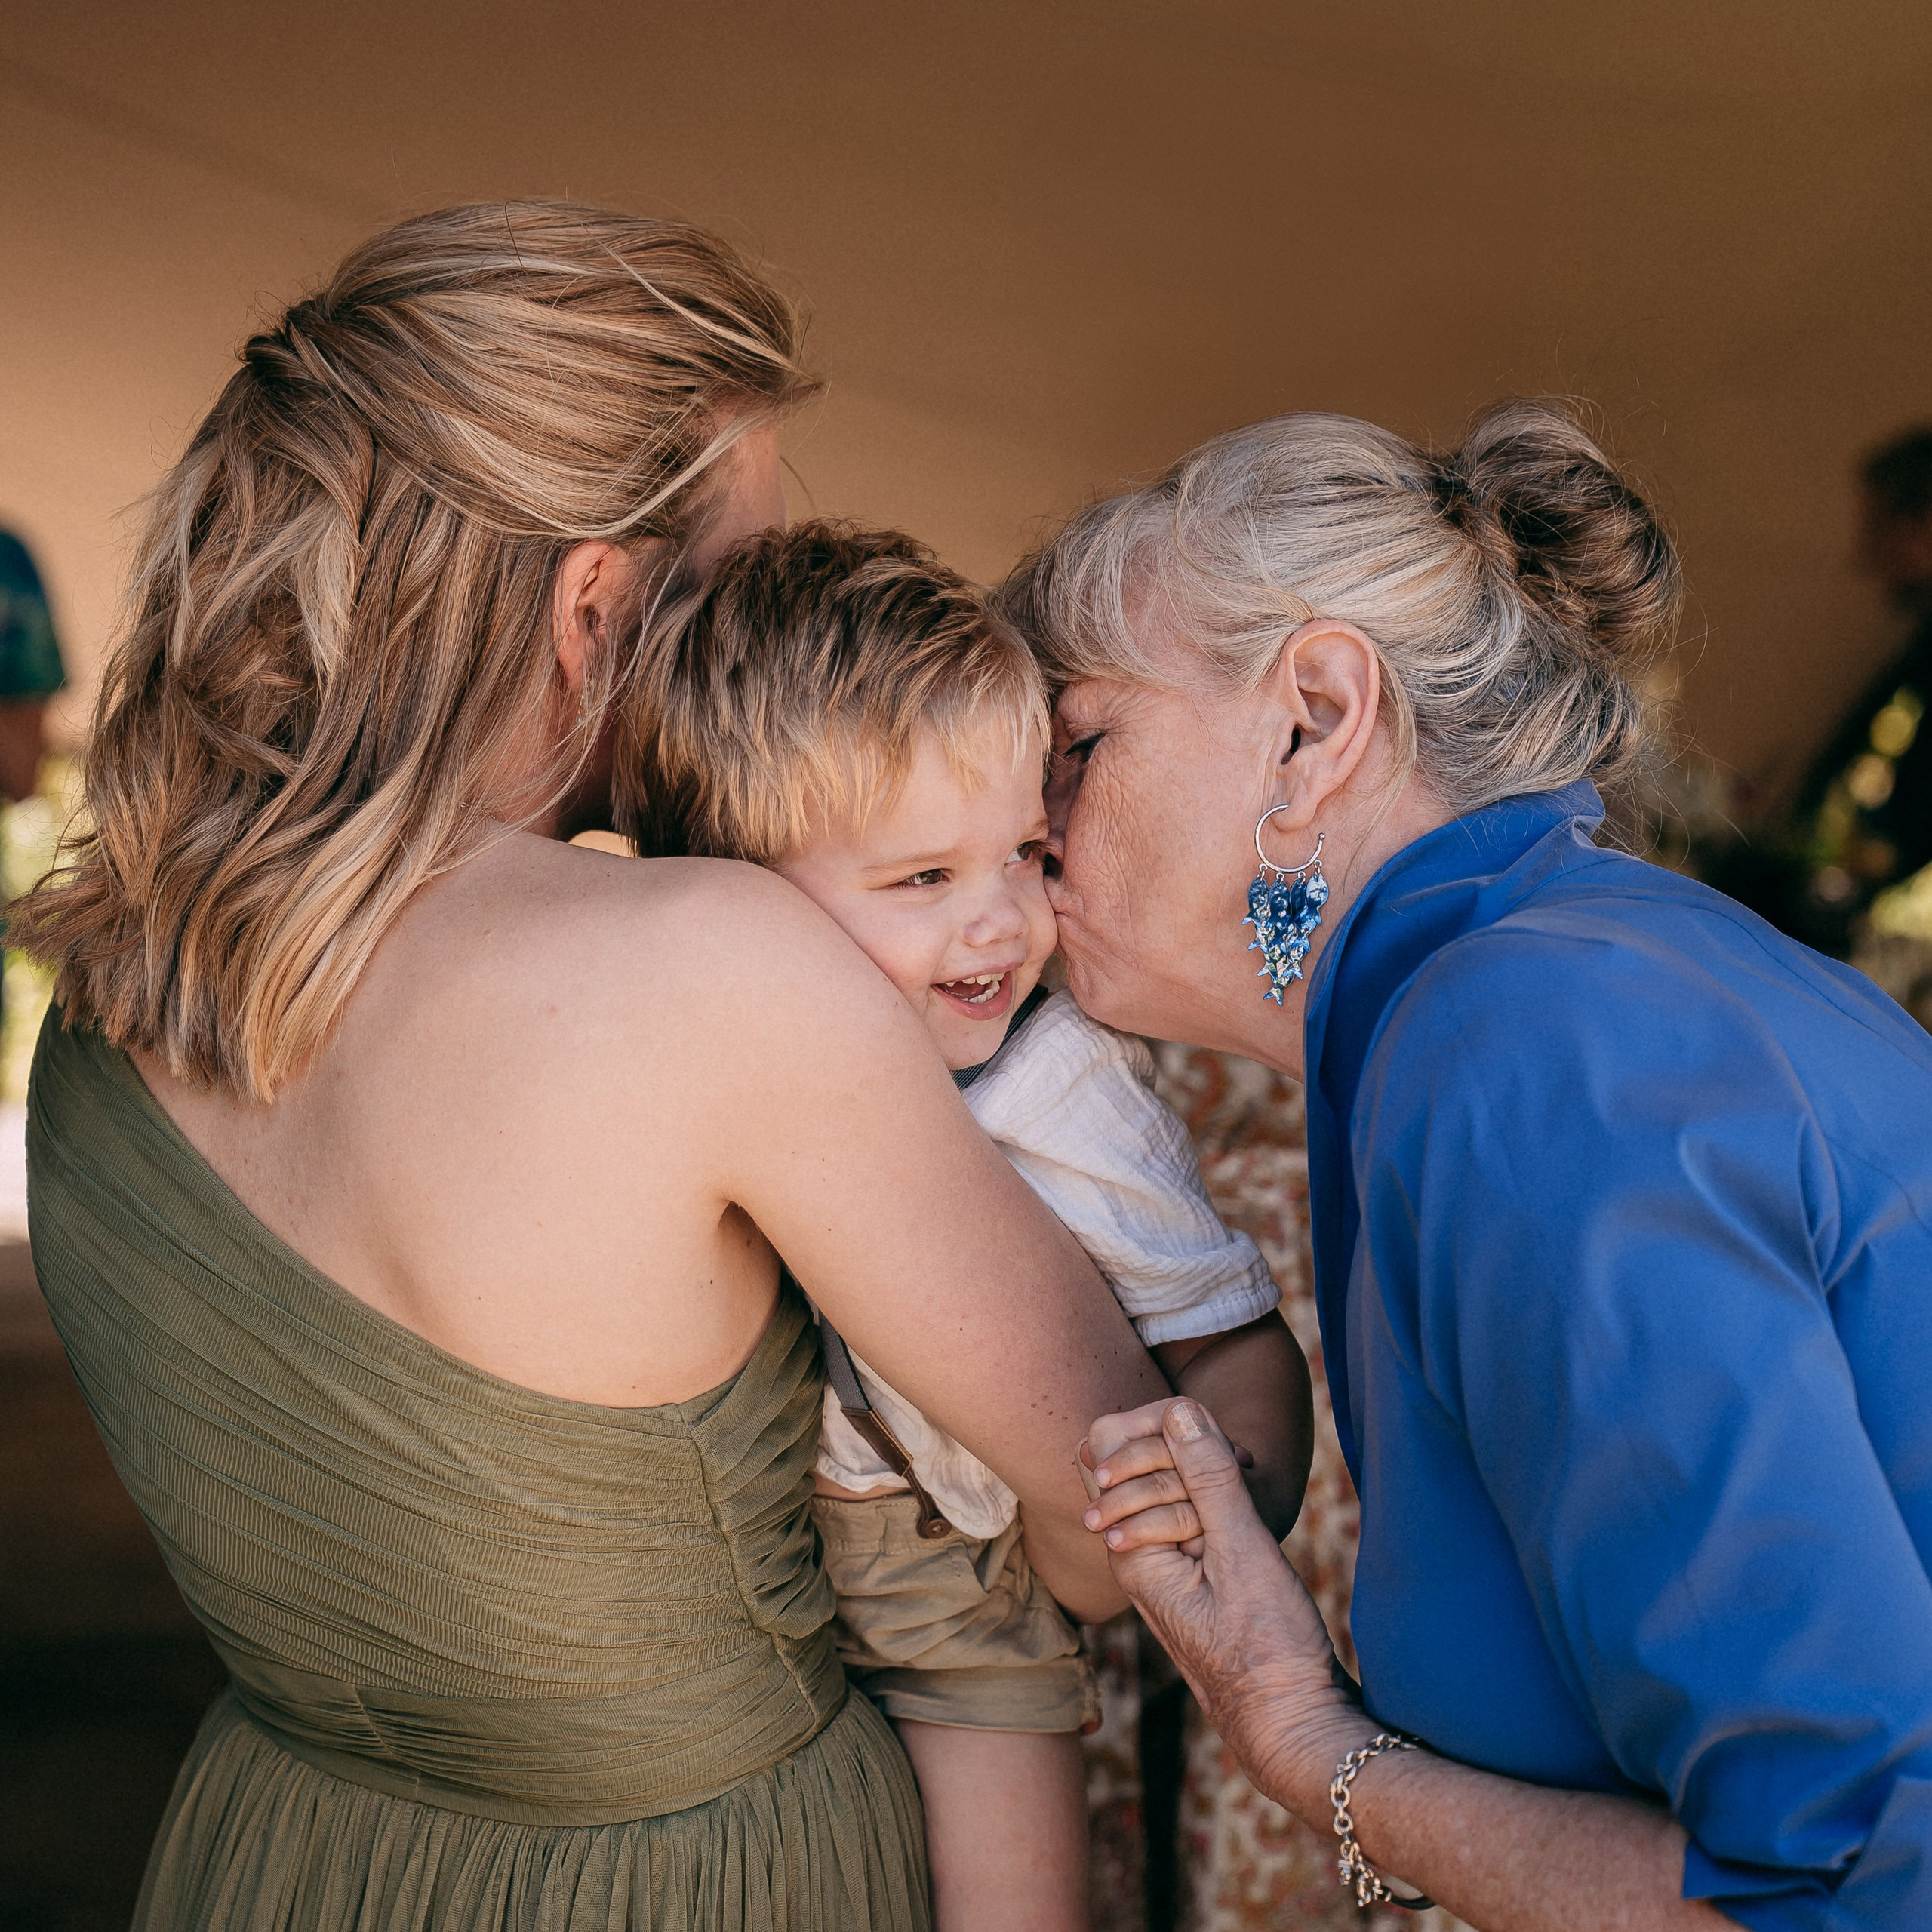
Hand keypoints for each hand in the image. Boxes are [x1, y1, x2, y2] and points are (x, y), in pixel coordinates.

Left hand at [1081, 1397, 1371, 1821]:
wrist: (1292, 1723)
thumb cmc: (1268, 1649)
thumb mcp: (1243, 1552)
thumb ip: (1210, 1478)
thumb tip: (1179, 1410)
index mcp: (1129, 1550)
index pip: (1105, 1448)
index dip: (1159, 1430)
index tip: (1219, 1446)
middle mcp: (1132, 1554)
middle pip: (1128, 1460)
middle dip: (1183, 1448)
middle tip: (1246, 1461)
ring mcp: (1160, 1564)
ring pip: (1162, 1482)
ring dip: (1205, 1471)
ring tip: (1255, 1479)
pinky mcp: (1190, 1571)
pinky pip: (1187, 1510)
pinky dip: (1218, 1497)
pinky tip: (1254, 1501)